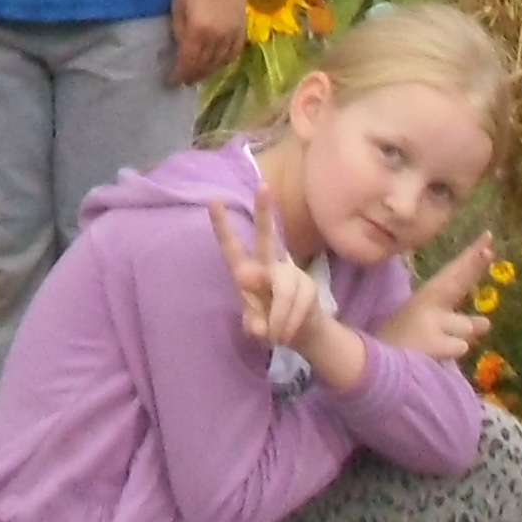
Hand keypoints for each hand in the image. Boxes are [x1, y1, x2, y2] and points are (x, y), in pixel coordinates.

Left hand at [170, 0, 246, 91]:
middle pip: (204, 66)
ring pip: (220, 63)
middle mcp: (217, 37)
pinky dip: (224, 62)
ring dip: (207, 72)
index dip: (177, 75)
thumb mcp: (177, 5)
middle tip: (182, 81)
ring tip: (198, 74)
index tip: (170, 81)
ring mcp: (232, 33)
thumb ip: (179, 30)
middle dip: (191, 76)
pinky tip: (217, 63)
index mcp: (198, 31)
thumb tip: (180, 48)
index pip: (187, 63)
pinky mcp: (242, 28)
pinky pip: (234, 53)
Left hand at [208, 199, 334, 357]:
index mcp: (246, 271)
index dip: (222, 226)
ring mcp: (290, 272)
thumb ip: (254, 323)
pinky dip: (290, 324)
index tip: (213, 201)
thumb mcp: (255, 325)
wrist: (302, 332)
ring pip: (283, 291)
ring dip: (278, 319)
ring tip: (276, 335)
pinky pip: (298, 305)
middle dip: (265, 213)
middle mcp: (268, 265)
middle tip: (263, 186)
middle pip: (267, 238)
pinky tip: (288, 332)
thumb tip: (260, 321)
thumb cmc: (268, 322)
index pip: (232, 247)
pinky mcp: (308, 285)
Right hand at [373, 236, 493, 362]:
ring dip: (458, 336)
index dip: (471, 257)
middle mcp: (427, 304)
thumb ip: (459, 324)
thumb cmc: (399, 346)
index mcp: (426, 297)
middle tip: (487, 250)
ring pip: (466, 327)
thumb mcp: (428, 328)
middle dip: (473, 264)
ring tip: (432, 346)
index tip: (488, 237)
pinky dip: (451, 353)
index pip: (452, 273)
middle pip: (457, 281)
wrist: (369, 367)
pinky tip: (430, 357)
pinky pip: (459, 347)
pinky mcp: (433, 343)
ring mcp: (430, 322)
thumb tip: (487, 323)